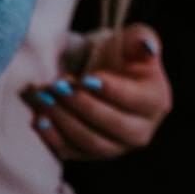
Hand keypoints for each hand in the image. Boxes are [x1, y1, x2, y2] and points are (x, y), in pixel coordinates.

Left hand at [25, 24, 172, 159]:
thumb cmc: (122, 55)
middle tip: (58, 86)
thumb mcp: (134, 39)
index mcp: (155, 102)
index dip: (112, 91)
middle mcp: (140, 131)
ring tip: (44, 98)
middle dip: (83, 106)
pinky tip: (39, 121)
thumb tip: (148, 47)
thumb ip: (142, 39)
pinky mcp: (91, 153)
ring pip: (92, 142)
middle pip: (113, 125)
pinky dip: (54, 139)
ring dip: (65, 120)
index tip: (87, 78)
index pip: (135, 101)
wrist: (106, 72)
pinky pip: (73, 152)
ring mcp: (116, 146)